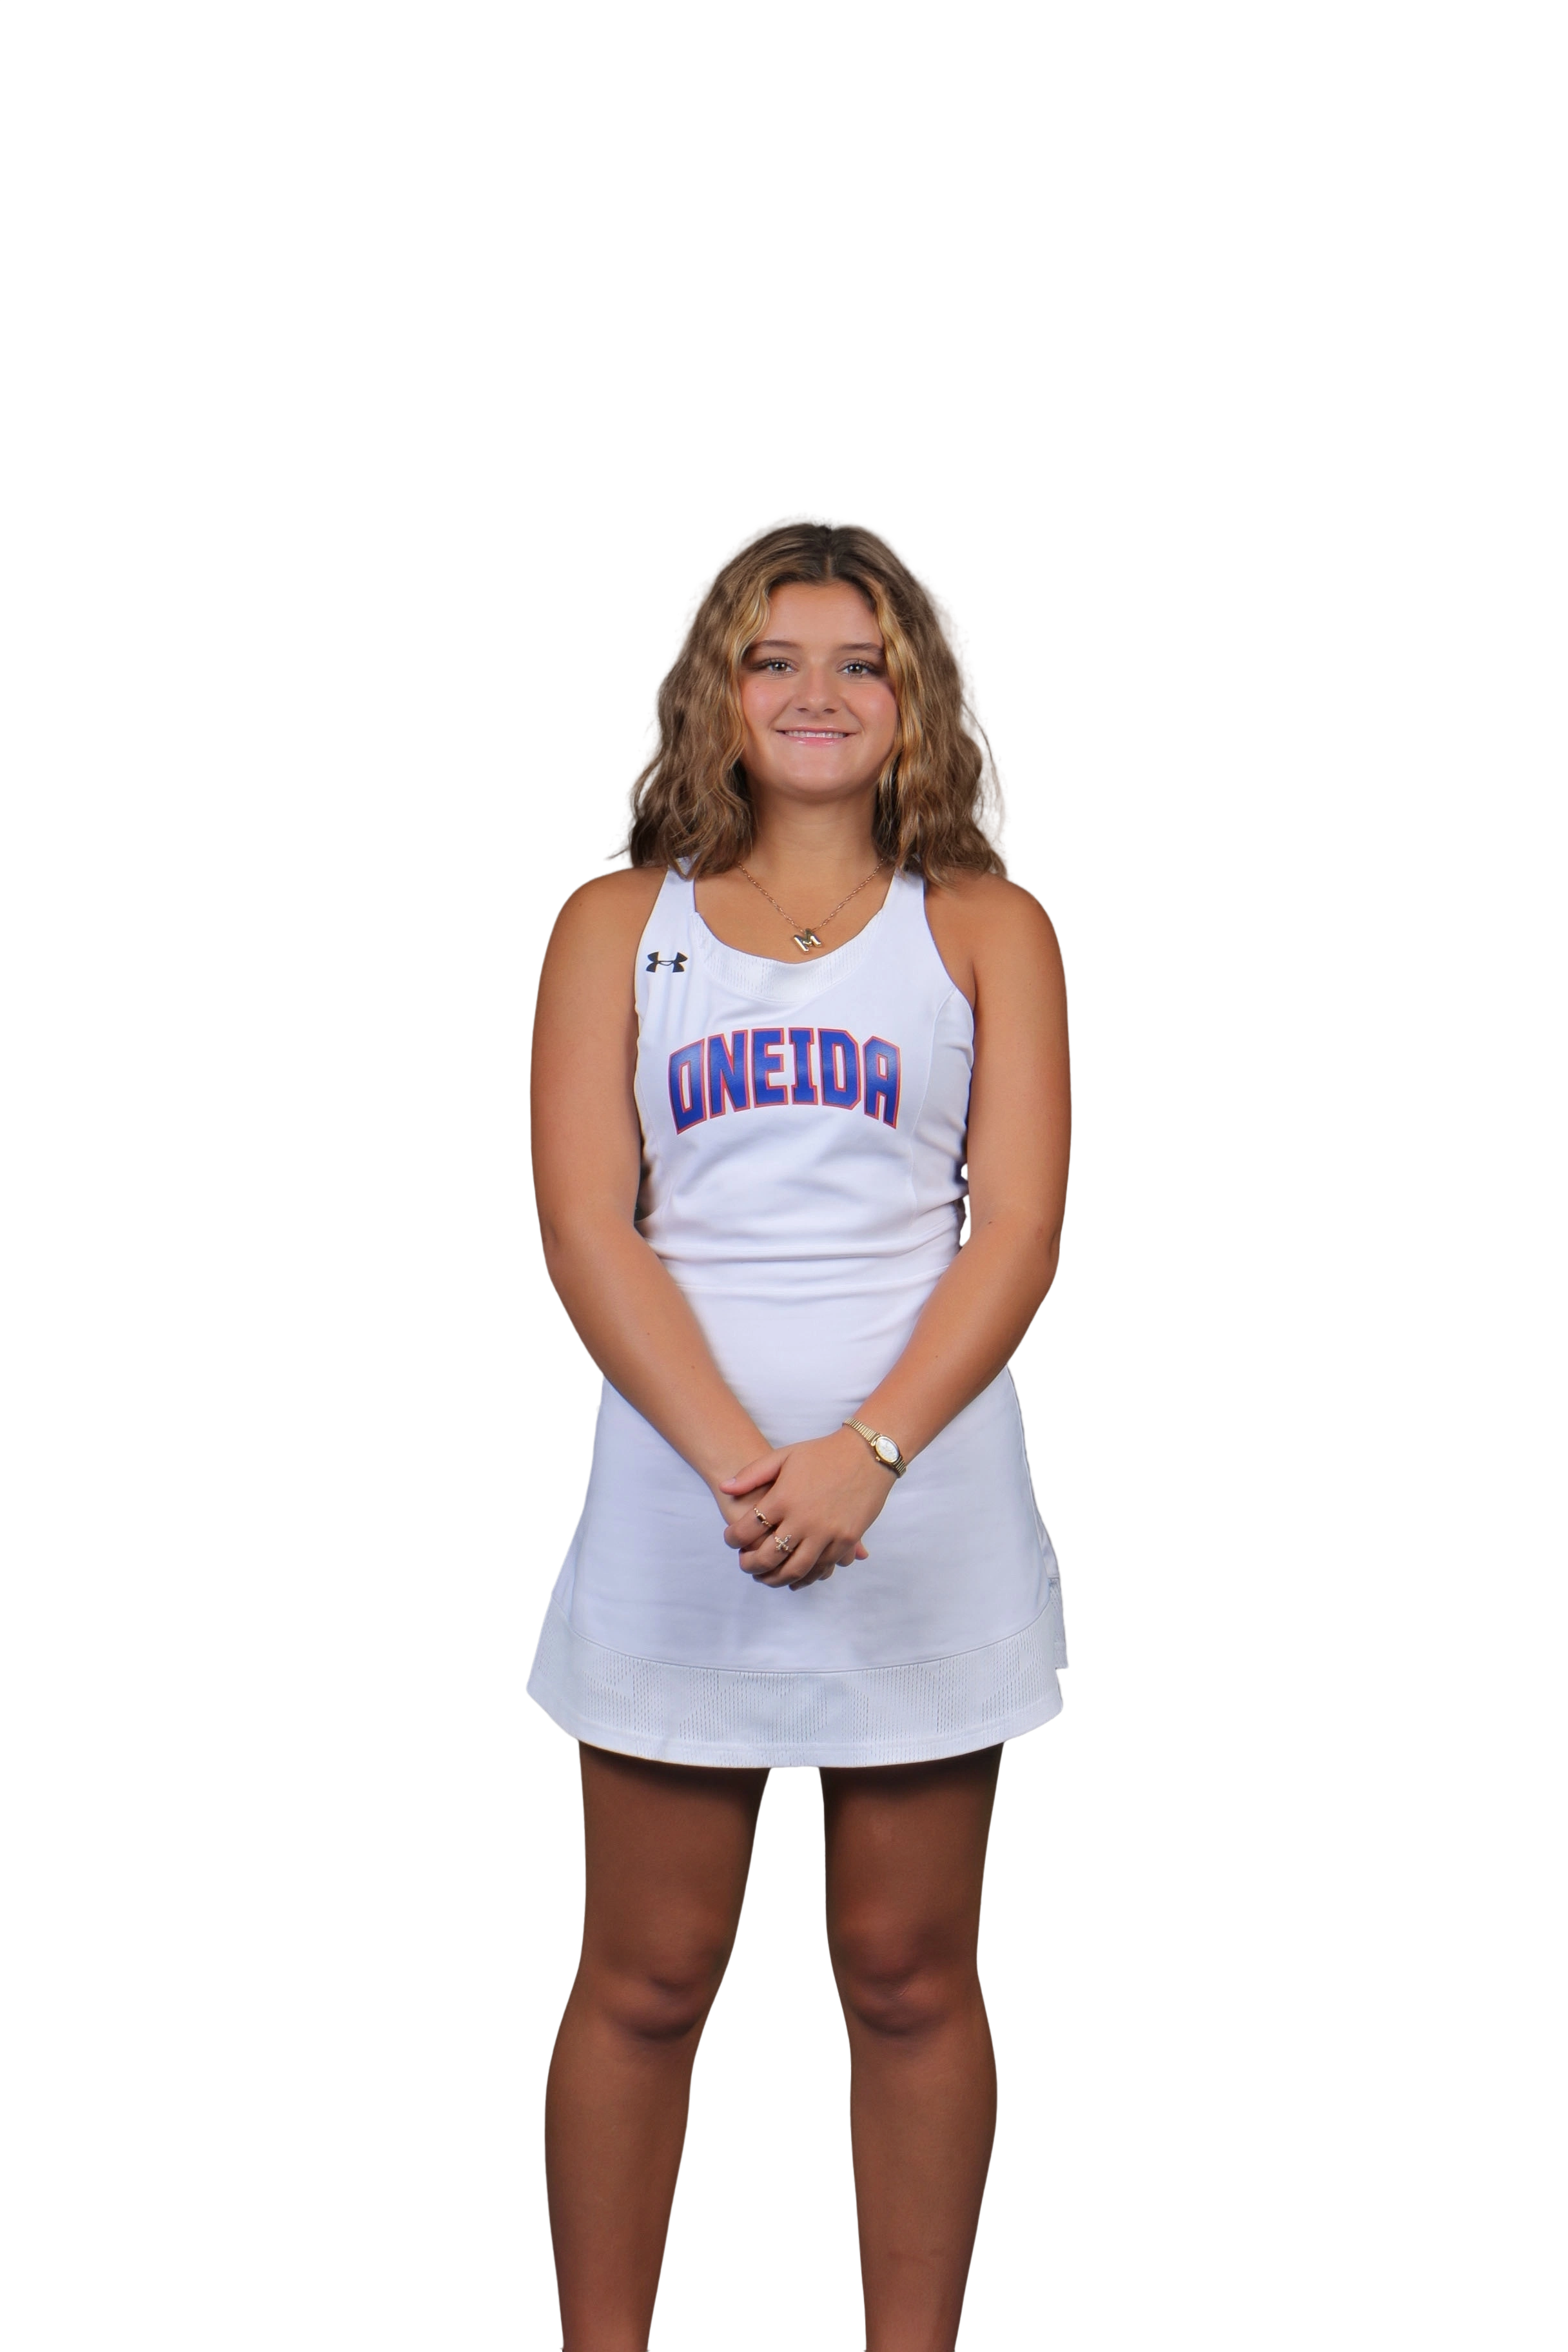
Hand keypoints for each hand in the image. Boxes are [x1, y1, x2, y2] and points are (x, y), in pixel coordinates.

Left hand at [718, 1426, 894, 1589]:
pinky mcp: (845, 1541)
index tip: (730, 1540)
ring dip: (775, 1579)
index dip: (733, 1539)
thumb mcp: (783, 1456)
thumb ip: (752, 1474)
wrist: (866, 1455)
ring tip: (765, 1578)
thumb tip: (724, 1487)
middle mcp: (802, 1519)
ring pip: (794, 1569)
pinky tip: (794, 1578)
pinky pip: (822, 1567)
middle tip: (744, 1565)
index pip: (747, 1529)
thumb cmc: (822, 1453)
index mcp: (783, 1498)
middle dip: (750, 1565)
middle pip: (767, 1556)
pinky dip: (805, 1577)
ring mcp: (825, 1533)